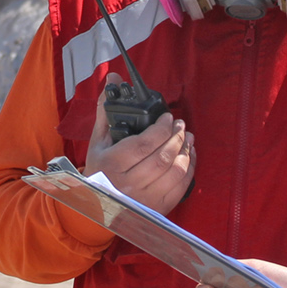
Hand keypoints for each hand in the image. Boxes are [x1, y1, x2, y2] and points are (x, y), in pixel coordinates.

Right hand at [85, 74, 194, 213]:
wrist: (97, 206)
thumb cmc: (98, 170)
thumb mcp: (97, 140)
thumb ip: (106, 109)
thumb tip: (113, 78)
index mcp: (111, 165)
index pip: (144, 145)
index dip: (161, 129)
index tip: (167, 118)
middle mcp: (128, 184)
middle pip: (162, 158)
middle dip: (176, 137)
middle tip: (181, 125)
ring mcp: (144, 199)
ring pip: (174, 172)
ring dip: (185, 151)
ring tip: (187, 137)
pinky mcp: (157, 208)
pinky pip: (181, 187)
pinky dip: (189, 168)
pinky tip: (188, 155)